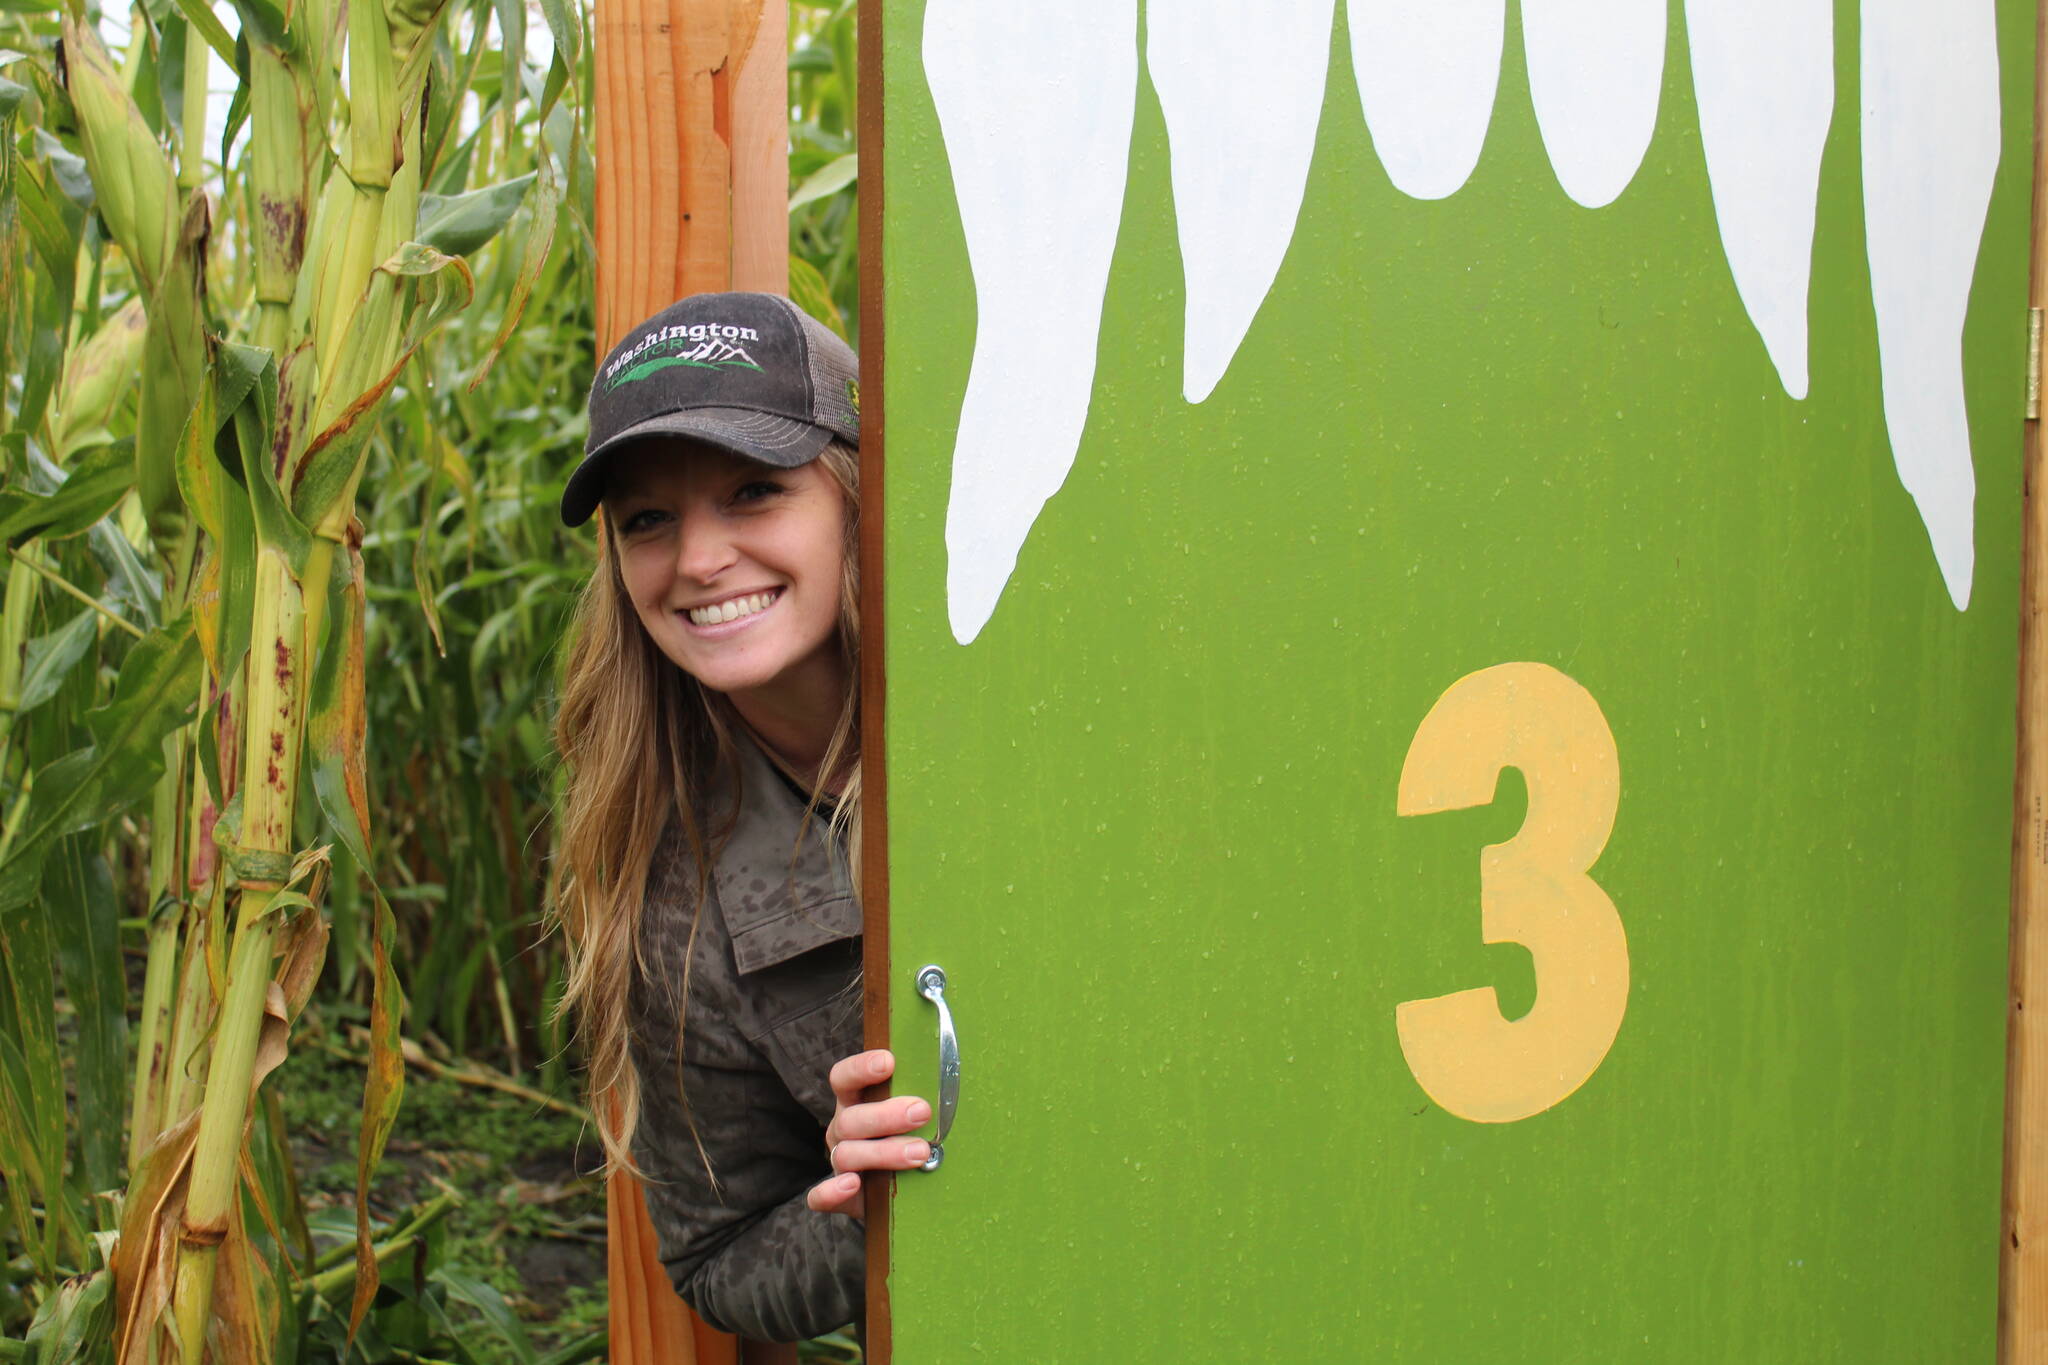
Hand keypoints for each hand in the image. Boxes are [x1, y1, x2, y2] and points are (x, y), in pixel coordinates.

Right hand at [807, 1049, 931, 1217]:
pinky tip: (852, 1184)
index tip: (889, 1062)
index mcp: (855, 1102)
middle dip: (887, 1115)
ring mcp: (839, 1162)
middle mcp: (843, 1129)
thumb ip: (919, 1097)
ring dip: (883, 1152)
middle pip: (851, 1118)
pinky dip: (832, 1191)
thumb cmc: (909, 1136)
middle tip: (922, 1112)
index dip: (861, 1068)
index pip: (844, 1078)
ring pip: (846, 1154)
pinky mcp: (839, 1197)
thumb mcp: (910, 1113)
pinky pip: (821, 1196)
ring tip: (920, 1153)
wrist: (901, 1189)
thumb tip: (954, 1076)